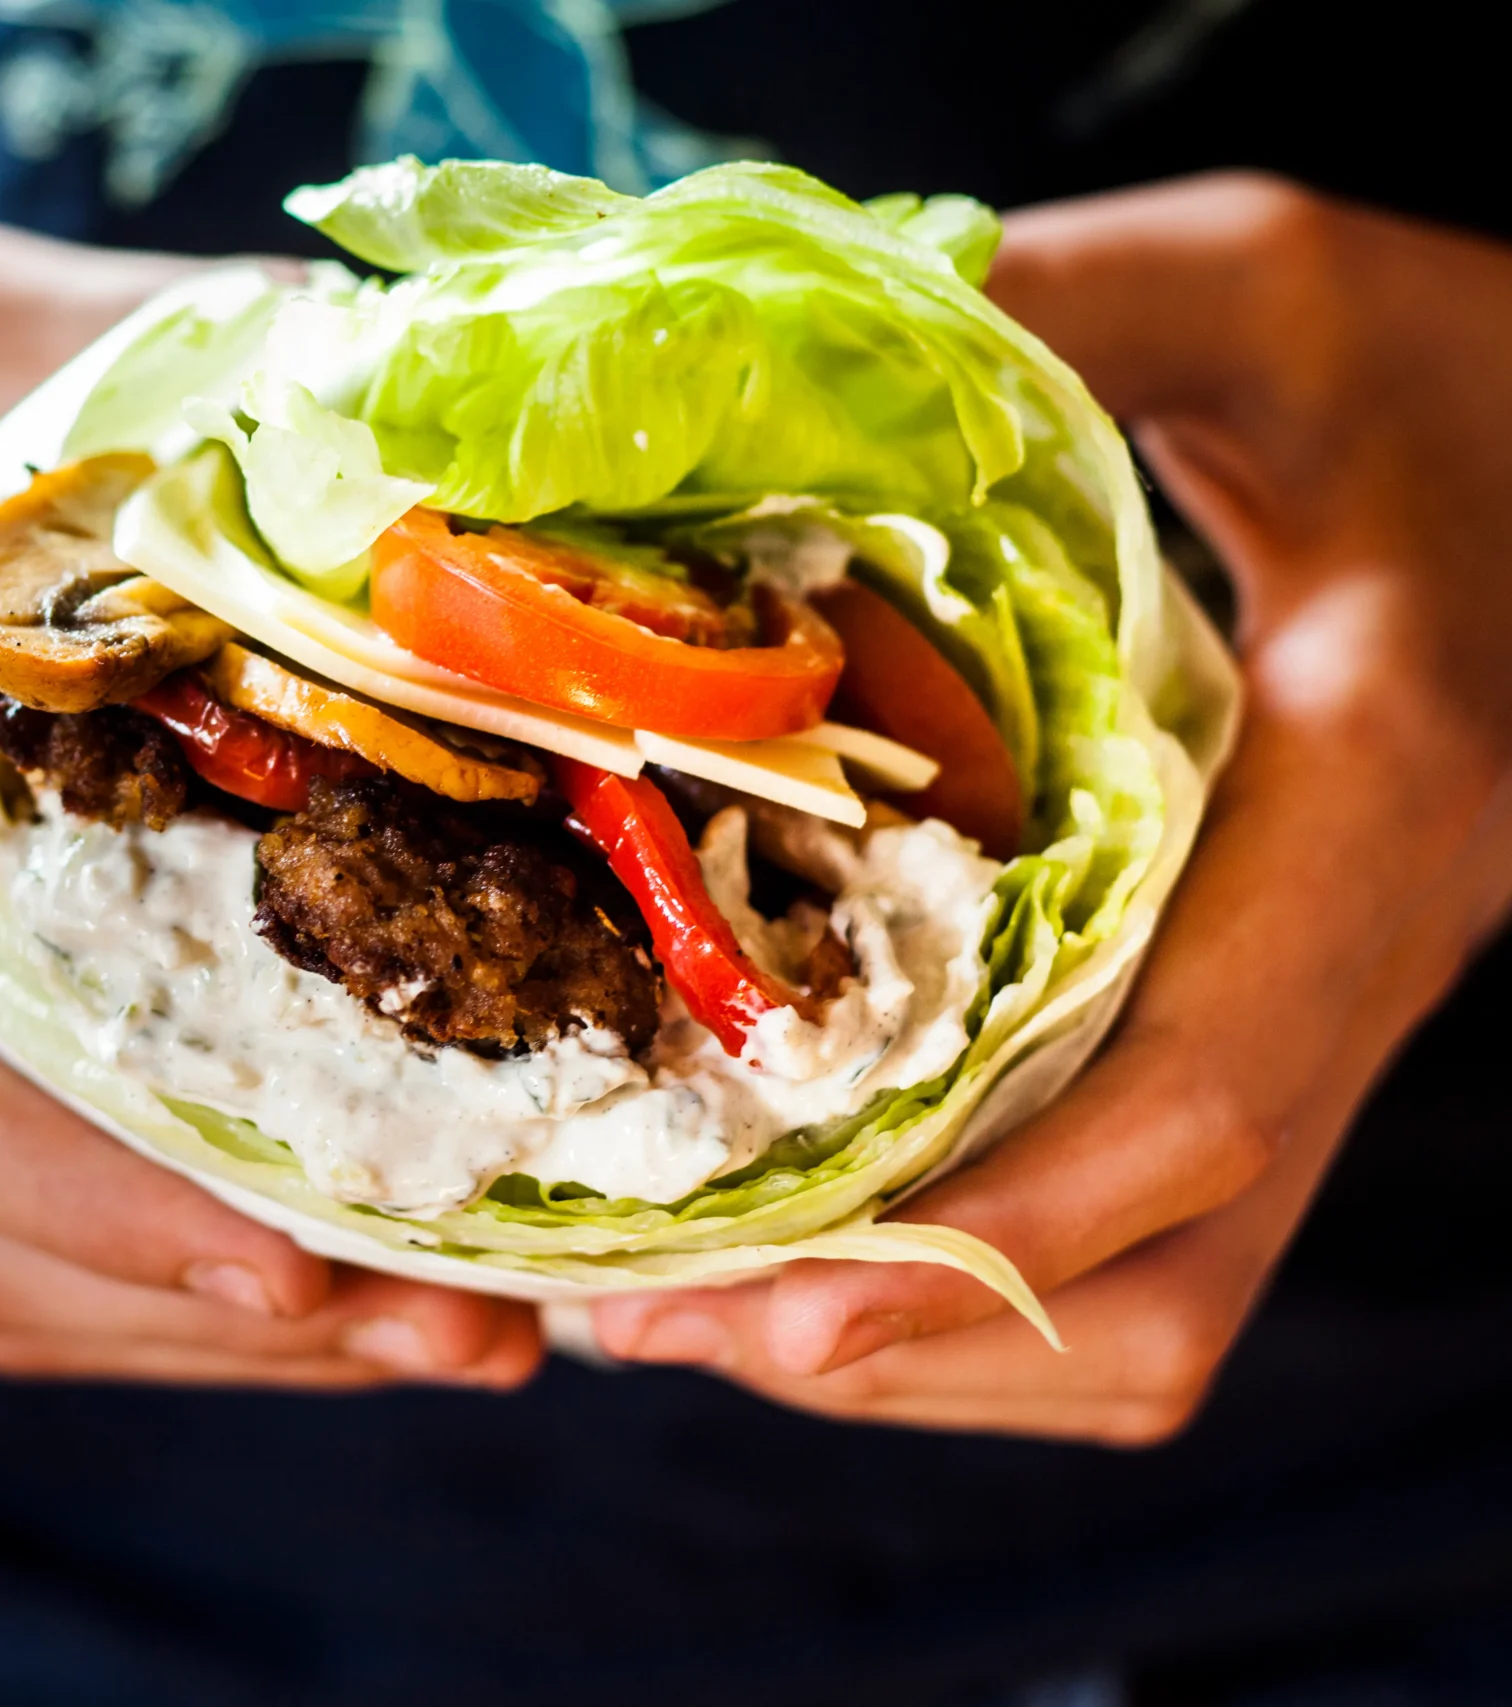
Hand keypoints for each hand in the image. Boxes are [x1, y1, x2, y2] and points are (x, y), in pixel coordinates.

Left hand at [594, 174, 1511, 1440]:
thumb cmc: (1455, 359)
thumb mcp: (1262, 290)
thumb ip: (1057, 309)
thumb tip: (753, 364)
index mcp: (1370, 808)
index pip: (1207, 1098)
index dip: (999, 1231)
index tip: (781, 1305)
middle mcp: (1355, 968)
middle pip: (1162, 1283)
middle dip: (902, 1337)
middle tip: (649, 1316)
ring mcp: (1315, 1020)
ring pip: (1152, 1303)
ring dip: (920, 1342)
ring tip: (683, 1304)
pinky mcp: (1263, 1022)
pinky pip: (1139, 1233)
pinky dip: (968, 1277)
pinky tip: (800, 1220)